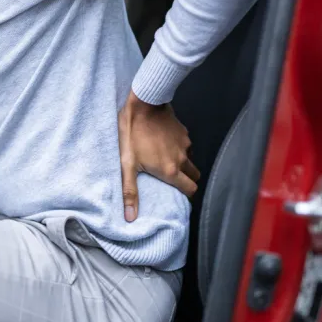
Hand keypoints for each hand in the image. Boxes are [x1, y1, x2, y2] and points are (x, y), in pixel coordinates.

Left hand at [118, 90, 199, 221]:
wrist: (143, 104)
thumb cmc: (133, 134)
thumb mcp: (127, 164)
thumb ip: (130, 191)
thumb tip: (130, 217)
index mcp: (170, 170)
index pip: (190, 189)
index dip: (187, 195)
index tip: (180, 196)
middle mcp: (181, 159)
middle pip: (194, 176)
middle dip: (188, 180)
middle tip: (174, 180)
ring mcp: (185, 144)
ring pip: (190, 160)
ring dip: (183, 164)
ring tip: (167, 162)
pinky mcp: (183, 132)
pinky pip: (186, 145)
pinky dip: (179, 149)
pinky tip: (165, 144)